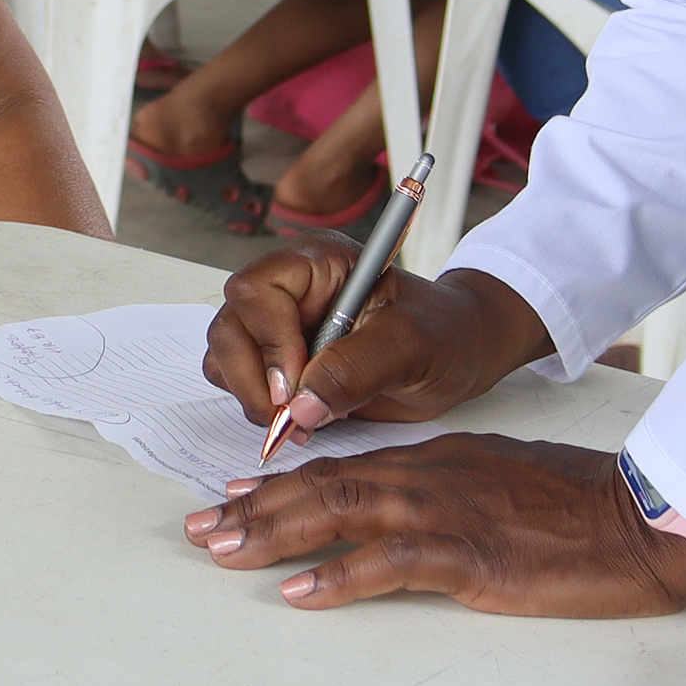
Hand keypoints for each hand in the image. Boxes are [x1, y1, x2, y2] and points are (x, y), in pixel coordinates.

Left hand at [183, 434, 685, 616]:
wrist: (638, 515)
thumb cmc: (577, 504)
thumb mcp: (498, 481)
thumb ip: (446, 490)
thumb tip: (401, 512)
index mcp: (434, 460)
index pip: (341, 469)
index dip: (281, 484)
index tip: (234, 497)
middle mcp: (427, 477)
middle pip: (322, 487)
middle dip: (255, 508)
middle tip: (201, 529)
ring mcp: (444, 513)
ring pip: (338, 515)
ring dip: (274, 534)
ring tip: (225, 551)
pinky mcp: (469, 555)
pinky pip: (388, 563)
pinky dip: (338, 577)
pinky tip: (300, 593)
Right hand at [205, 244, 550, 440]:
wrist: (459, 353)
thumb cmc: (446, 333)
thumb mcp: (413, 346)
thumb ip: (358, 368)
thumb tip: (300, 406)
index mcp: (317, 264)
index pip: (256, 290)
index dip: (268, 341)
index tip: (296, 388)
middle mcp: (287, 290)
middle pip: (229, 327)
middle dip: (254, 381)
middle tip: (293, 419)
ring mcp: (278, 327)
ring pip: (225, 358)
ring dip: (255, 399)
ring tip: (305, 421)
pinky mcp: (277, 363)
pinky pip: (239, 383)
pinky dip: (261, 410)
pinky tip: (304, 420)